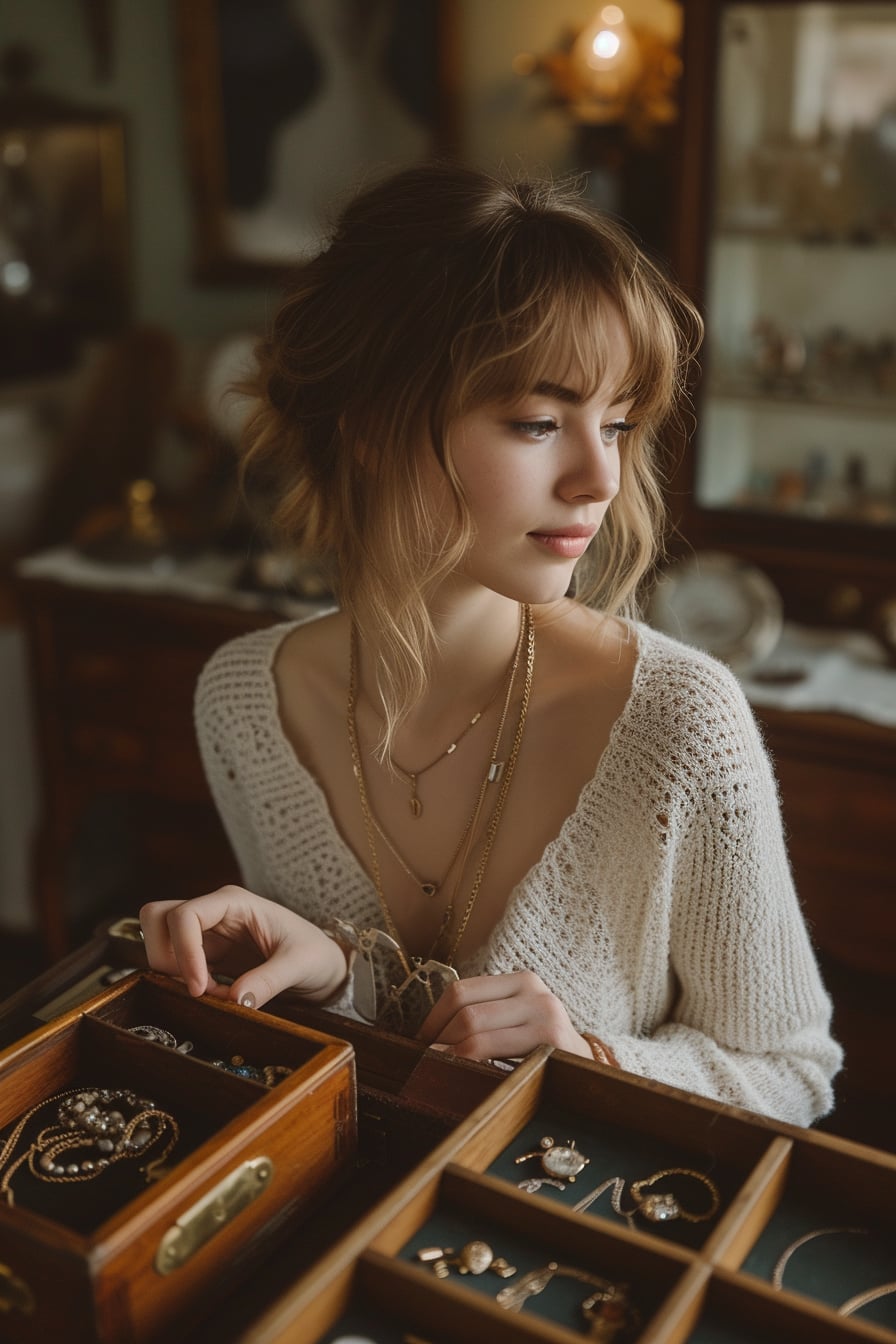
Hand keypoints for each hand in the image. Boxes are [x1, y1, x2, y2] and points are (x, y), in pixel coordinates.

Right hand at [139, 886, 347, 1007]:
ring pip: (159, 939)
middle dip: (164, 955)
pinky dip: (183, 981)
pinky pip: (175, 963)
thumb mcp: (300, 965)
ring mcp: (207, 931)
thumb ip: (269, 981)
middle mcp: (214, 912)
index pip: (184, 915)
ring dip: (173, 971)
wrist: (323, 965)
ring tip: (212, 992)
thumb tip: (235, 999)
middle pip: (157, 918)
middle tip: (196, 987)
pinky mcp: (206, 953)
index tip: (200, 988)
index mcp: (234, 902)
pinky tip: (215, 994)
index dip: (183, 951)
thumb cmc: (315, 954)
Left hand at [416, 971, 592, 1061]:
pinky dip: (467, 1060)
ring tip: (435, 1067)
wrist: (590, 1070)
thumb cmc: (544, 1050)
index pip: (461, 990)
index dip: (434, 1018)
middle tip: (424, 1060)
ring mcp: (544, 1013)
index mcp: (521, 980)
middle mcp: (534, 989)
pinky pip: (493, 1048)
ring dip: (447, 1051)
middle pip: (465, 1009)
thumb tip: (429, 1035)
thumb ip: (486, 1017)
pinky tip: (459, 1072)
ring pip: (474, 1027)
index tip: (421, 1041)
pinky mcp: (550, 1039)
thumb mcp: (518, 1022)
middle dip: (437, 1037)